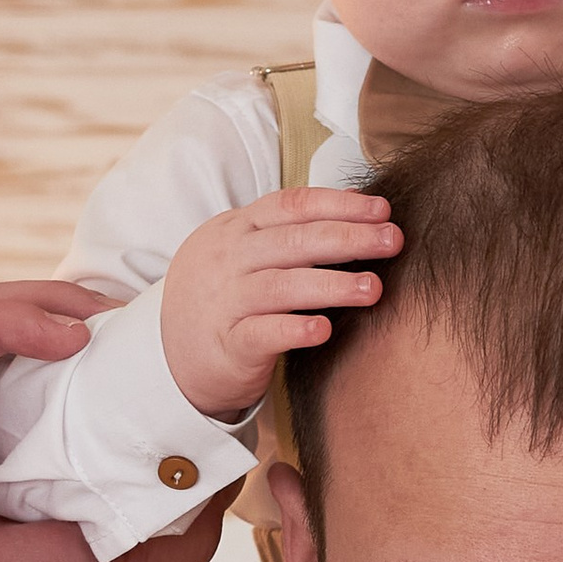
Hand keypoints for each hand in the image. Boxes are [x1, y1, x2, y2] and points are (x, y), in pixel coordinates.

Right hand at [0, 281, 228, 561]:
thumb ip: (172, 513)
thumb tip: (228, 464)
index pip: (43, 379)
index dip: (102, 351)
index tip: (162, 342)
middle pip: (13, 336)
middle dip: (82, 312)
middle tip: (145, 316)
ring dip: (54, 301)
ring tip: (116, 317)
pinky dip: (17, 316)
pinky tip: (75, 333)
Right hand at [159, 187, 399, 419]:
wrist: (170, 356)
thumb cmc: (226, 299)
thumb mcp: (246, 252)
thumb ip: (291, 232)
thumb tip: (357, 205)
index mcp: (238, 229)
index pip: (292, 206)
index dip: (339, 205)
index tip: (382, 209)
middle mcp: (230, 260)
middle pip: (294, 241)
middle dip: (349, 238)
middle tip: (392, 241)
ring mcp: (225, 302)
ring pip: (281, 285)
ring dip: (331, 285)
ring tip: (373, 288)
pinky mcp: (227, 345)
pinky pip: (261, 334)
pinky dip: (293, 329)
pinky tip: (324, 330)